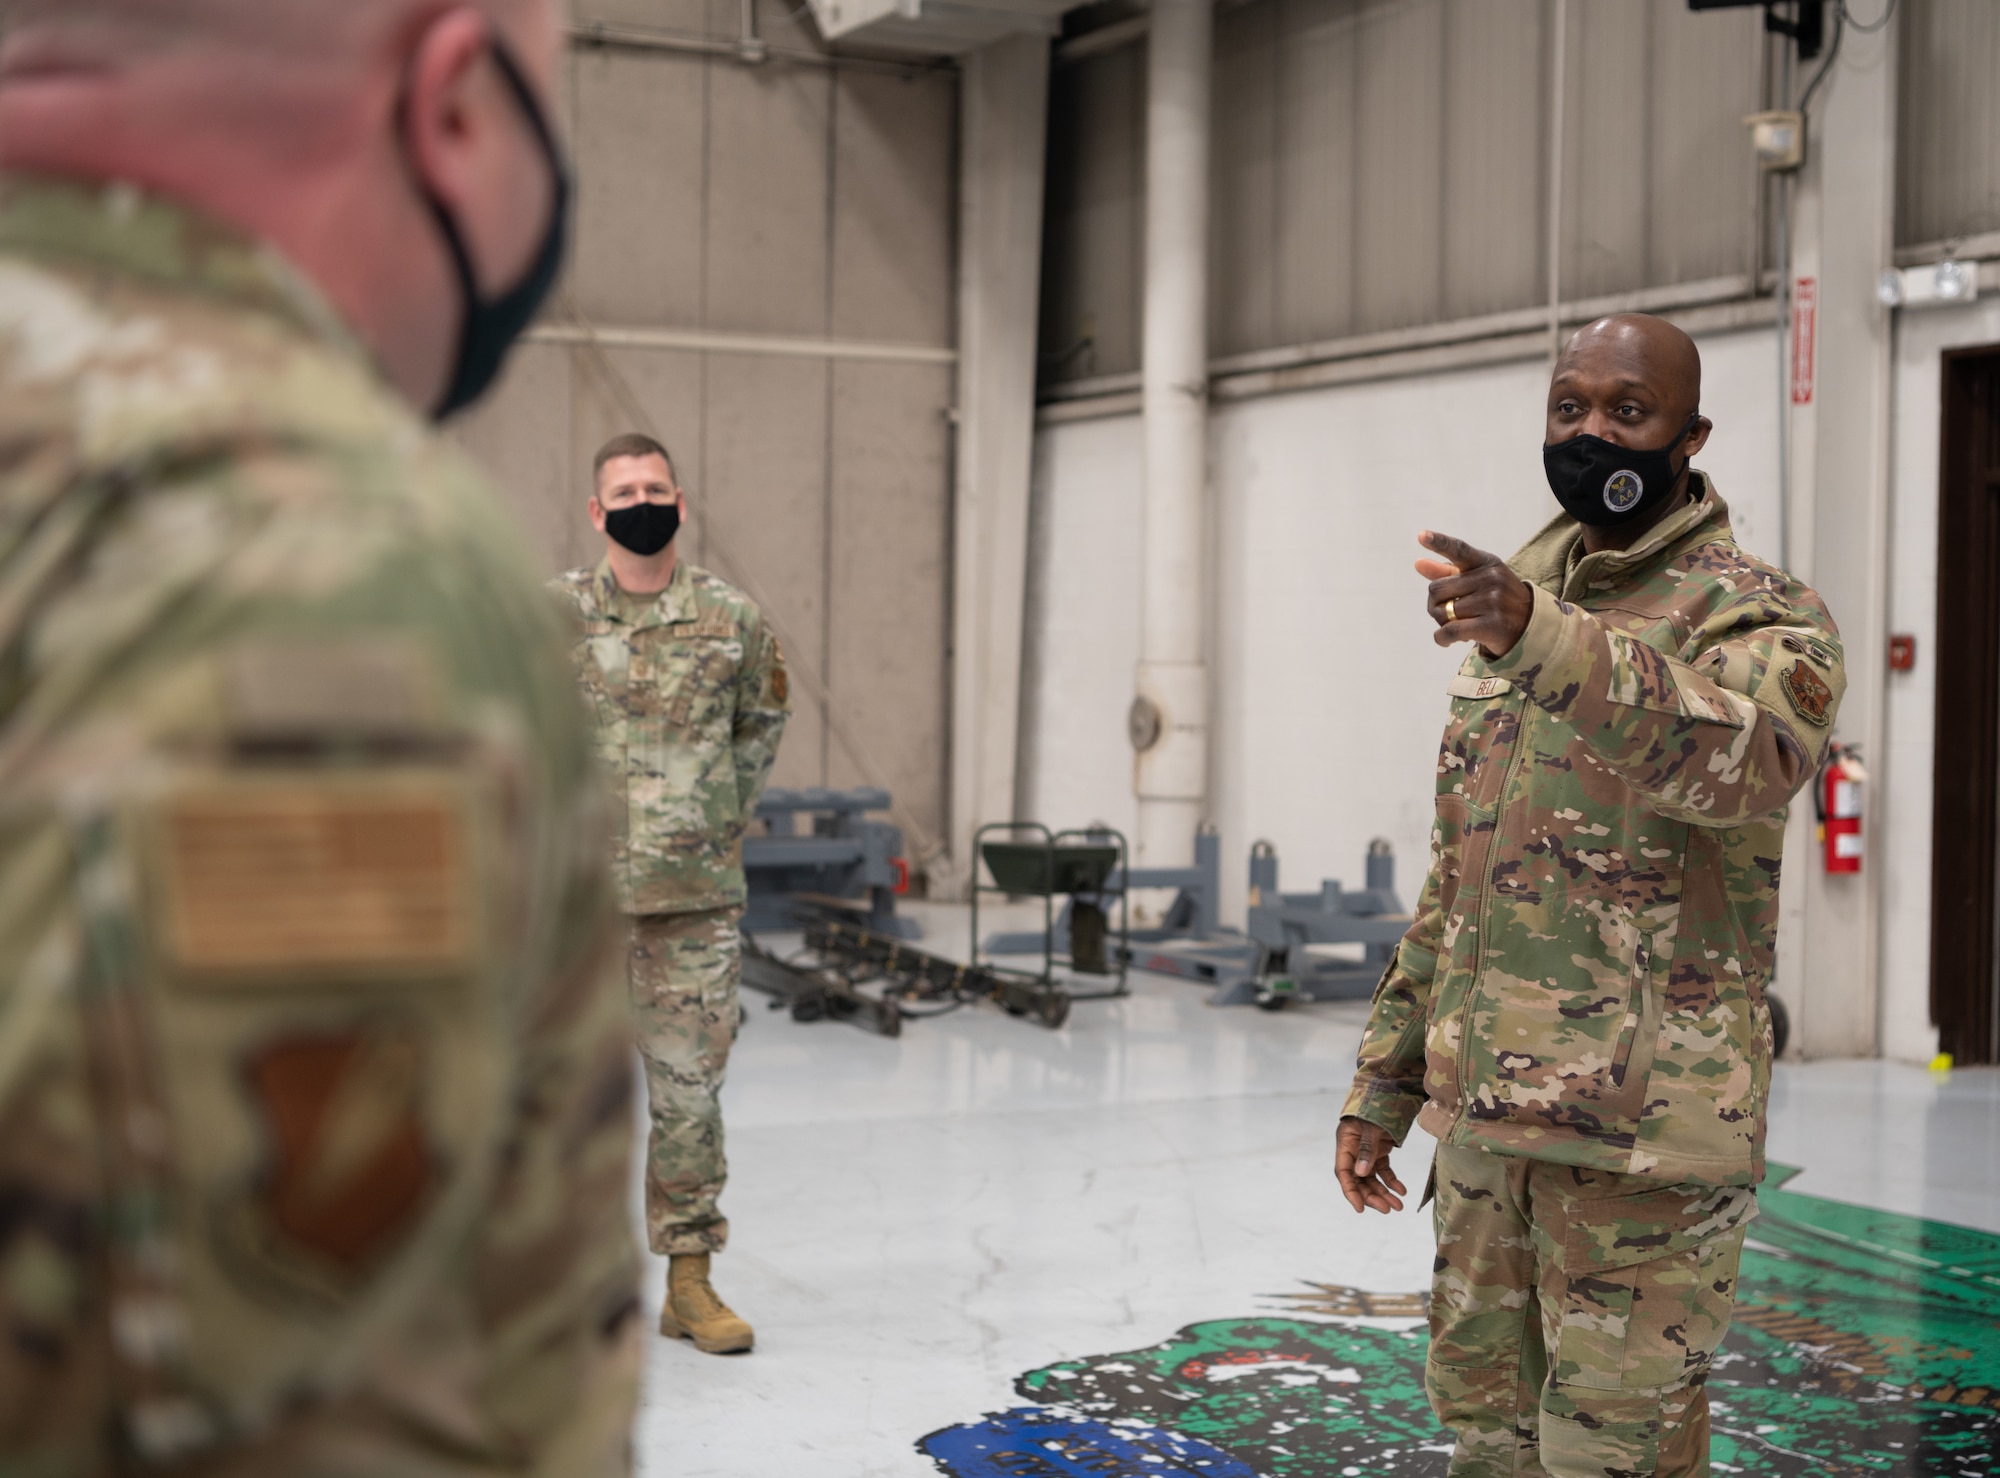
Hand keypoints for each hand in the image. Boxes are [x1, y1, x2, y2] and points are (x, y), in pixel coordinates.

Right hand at [1335, 1115, 1406, 1213]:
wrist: (1389, 1091)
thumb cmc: (1376, 1106)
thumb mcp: (1371, 1127)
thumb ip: (1366, 1148)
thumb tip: (1361, 1173)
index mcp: (1345, 1143)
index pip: (1344, 1172)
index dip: (1350, 1191)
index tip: (1359, 1208)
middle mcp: (1353, 1150)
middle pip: (1359, 1180)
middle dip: (1372, 1196)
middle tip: (1388, 1209)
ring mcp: (1366, 1152)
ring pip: (1372, 1178)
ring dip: (1384, 1192)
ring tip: (1398, 1206)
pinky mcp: (1379, 1151)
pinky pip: (1384, 1171)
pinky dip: (1392, 1181)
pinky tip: (1402, 1190)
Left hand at [1416, 531, 1533, 659]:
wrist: (1528, 626)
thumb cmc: (1495, 599)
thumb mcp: (1477, 580)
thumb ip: (1448, 572)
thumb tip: (1418, 563)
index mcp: (1486, 562)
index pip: (1459, 550)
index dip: (1439, 542)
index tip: (1421, 535)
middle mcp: (1491, 578)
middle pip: (1437, 590)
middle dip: (1435, 605)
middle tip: (1447, 613)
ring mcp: (1493, 601)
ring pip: (1442, 612)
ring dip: (1442, 623)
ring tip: (1458, 624)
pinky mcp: (1491, 625)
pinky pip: (1450, 631)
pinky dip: (1442, 638)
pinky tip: (1445, 640)